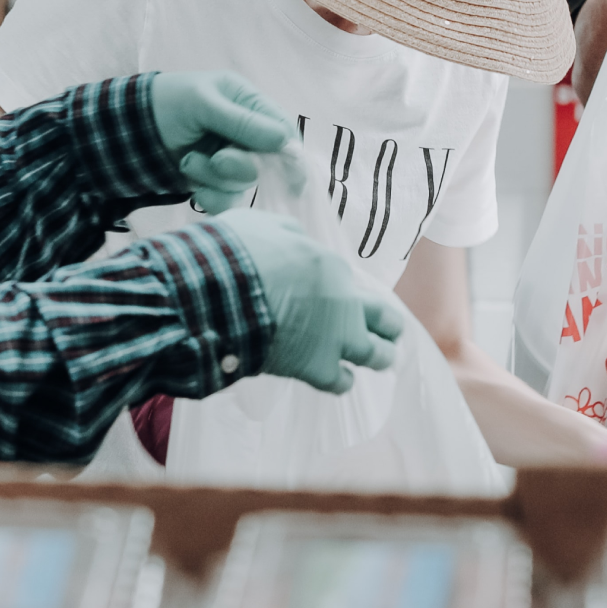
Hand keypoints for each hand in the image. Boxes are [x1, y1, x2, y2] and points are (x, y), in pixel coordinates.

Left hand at [147, 71, 297, 212]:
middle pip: (267, 163)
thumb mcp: (203, 103)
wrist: (124, 129)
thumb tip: (284, 142)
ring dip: (217, 179)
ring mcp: (229, 159)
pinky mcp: (214, 182)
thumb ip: (242, 122)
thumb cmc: (166, 103)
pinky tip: (194, 189)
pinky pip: (227, 200)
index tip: (292, 177)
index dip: (290, 155)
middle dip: (241, 166)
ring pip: (245, 184)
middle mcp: (244, 133)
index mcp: (248, 103)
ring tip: (189, 162)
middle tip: (218, 160)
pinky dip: (212, 198)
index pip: (284, 130)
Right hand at [211, 209, 403, 393]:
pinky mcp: (317, 367)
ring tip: (379, 359)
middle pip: (385, 319)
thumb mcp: (265, 226)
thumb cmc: (236, 253)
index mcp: (331, 267)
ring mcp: (335, 338)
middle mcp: (344, 303)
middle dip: (388, 326)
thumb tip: (297, 242)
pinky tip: (340, 379)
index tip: (341, 296)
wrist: (216, 293)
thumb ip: (289, 236)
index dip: (348, 291)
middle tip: (390, 331)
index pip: (352, 282)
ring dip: (379, 356)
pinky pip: (341, 382)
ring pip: (377, 354)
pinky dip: (341, 380)